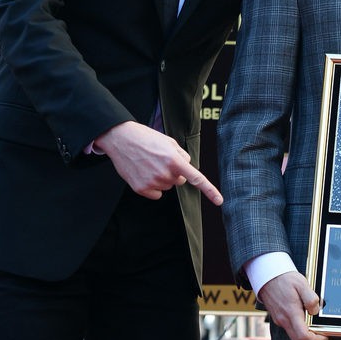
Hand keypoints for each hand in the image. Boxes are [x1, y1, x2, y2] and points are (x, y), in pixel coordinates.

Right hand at [94, 121, 222, 205]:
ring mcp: (152, 182)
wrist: (120, 139)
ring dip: (162, 177)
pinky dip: (152, 186)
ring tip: (149, 163)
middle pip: (179, 181)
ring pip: (167, 186)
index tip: (219, 201)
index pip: (196, 178)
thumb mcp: (168, 141)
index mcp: (174, 160)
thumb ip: (181, 155)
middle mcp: (165, 173)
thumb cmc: (146, 138)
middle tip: (160, 160)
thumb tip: (187, 168)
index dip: (209, 190)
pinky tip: (143, 173)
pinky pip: (156, 194)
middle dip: (174, 172)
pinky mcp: (141, 189)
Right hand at [259, 270, 328, 339]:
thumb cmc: (284, 278)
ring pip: (294, 337)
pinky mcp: (278, 318)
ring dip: (306, 336)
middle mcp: (284, 320)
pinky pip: (290, 329)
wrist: (266, 275)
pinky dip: (299, 329)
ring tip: (315, 325)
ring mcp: (280, 320)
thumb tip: (315, 311)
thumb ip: (311, 299)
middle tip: (322, 334)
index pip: (304, 336)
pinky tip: (305, 318)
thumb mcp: (302, 284)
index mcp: (291, 313)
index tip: (324, 335)